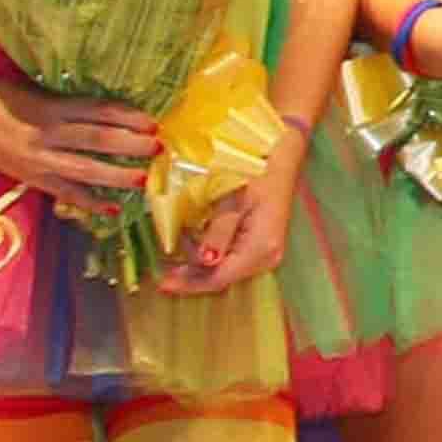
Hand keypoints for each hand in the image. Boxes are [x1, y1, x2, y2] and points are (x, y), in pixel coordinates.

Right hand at [0, 77, 158, 205]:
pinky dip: (90, 202)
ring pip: (85, 169)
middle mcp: (48, 132)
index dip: (128, 117)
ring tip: (144, 179)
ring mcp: (39, 158)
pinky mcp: (31, 177)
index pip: (98, 111)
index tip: (153, 122)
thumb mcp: (42, 93)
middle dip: (131, 145)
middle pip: (98, 139)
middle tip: (158, 148)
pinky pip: (65, 193)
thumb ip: (73, 106)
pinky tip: (112, 208)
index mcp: (53, 106)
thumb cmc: (7, 97)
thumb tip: (116, 116)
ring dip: (117, 176)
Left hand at [155, 143, 303, 295]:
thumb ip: (218, 232)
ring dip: (198, 266)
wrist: (280, 157)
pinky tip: (194, 245)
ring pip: (226, 271)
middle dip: (191, 277)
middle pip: (223, 278)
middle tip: (162, 273)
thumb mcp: (232, 199)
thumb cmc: (256, 172)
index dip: (189, 284)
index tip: (161, 284)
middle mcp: (266, 257)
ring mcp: (266, 252)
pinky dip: (209, 257)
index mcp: (260, 248)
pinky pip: (232, 259)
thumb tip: (206, 261)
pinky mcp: (262, 245)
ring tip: (176, 252)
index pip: (219, 278)